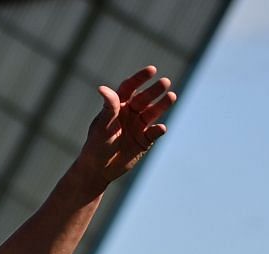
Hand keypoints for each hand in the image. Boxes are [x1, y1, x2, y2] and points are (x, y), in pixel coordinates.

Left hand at [72, 67, 175, 194]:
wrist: (98, 169)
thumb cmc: (96, 144)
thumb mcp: (102, 125)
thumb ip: (108, 107)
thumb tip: (102, 88)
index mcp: (118, 106)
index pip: (130, 88)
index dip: (140, 78)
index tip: (152, 70)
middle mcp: (131, 113)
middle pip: (145, 98)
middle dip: (155, 90)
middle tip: (165, 82)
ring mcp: (139, 126)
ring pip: (154, 112)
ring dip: (163, 105)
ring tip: (172, 96)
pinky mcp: (145, 141)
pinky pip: (154, 133)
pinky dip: (158, 130)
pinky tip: (161, 128)